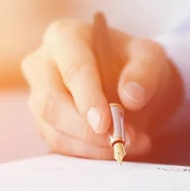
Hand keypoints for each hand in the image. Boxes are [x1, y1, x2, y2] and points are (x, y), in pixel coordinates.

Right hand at [21, 19, 183, 158]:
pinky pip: (61, 145)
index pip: (72, 68)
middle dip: (85, 129)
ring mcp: (39, 96)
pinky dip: (90, 153)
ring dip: (92, 146)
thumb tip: (131, 97)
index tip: (106, 124)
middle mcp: (42, 65)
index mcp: (64, 36)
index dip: (88, 98)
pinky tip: (116, 149)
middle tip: (119, 141)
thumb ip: (145, 72)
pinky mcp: (45, 124)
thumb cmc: (134, 63)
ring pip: (53, 129)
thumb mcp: (150, 57)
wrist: (130, 83)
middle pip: (51, 103)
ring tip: (131, 144)